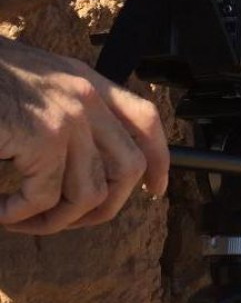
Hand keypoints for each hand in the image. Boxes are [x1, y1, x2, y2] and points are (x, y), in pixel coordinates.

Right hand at [0, 37, 168, 234]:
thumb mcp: (31, 90)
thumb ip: (62, 116)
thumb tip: (84, 171)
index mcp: (85, 82)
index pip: (144, 120)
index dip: (159, 160)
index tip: (155, 191)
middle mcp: (85, 95)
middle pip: (128, 167)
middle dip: (102, 207)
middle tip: (60, 220)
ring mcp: (67, 115)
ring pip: (88, 193)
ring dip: (52, 219)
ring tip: (19, 218)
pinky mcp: (42, 135)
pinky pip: (43, 197)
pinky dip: (18, 216)